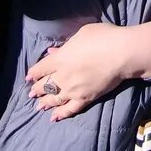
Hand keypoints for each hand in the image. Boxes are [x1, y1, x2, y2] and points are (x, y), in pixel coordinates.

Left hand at [24, 24, 144, 120]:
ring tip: (39, 106)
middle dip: (36, 89)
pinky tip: (54, 116)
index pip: (40, 69)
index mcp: (59, 59)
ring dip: (45, 102)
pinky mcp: (85, 99)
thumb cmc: (104, 37)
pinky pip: (70, 109)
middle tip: (32, 92)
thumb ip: (65, 45)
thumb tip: (53, 53)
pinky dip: (61, 113)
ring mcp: (73, 90)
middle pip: (44, 85)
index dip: (33, 73)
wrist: (122, 53)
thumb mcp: (82, 34)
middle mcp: (62, 76)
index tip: (28, 77)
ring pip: (54, 99)